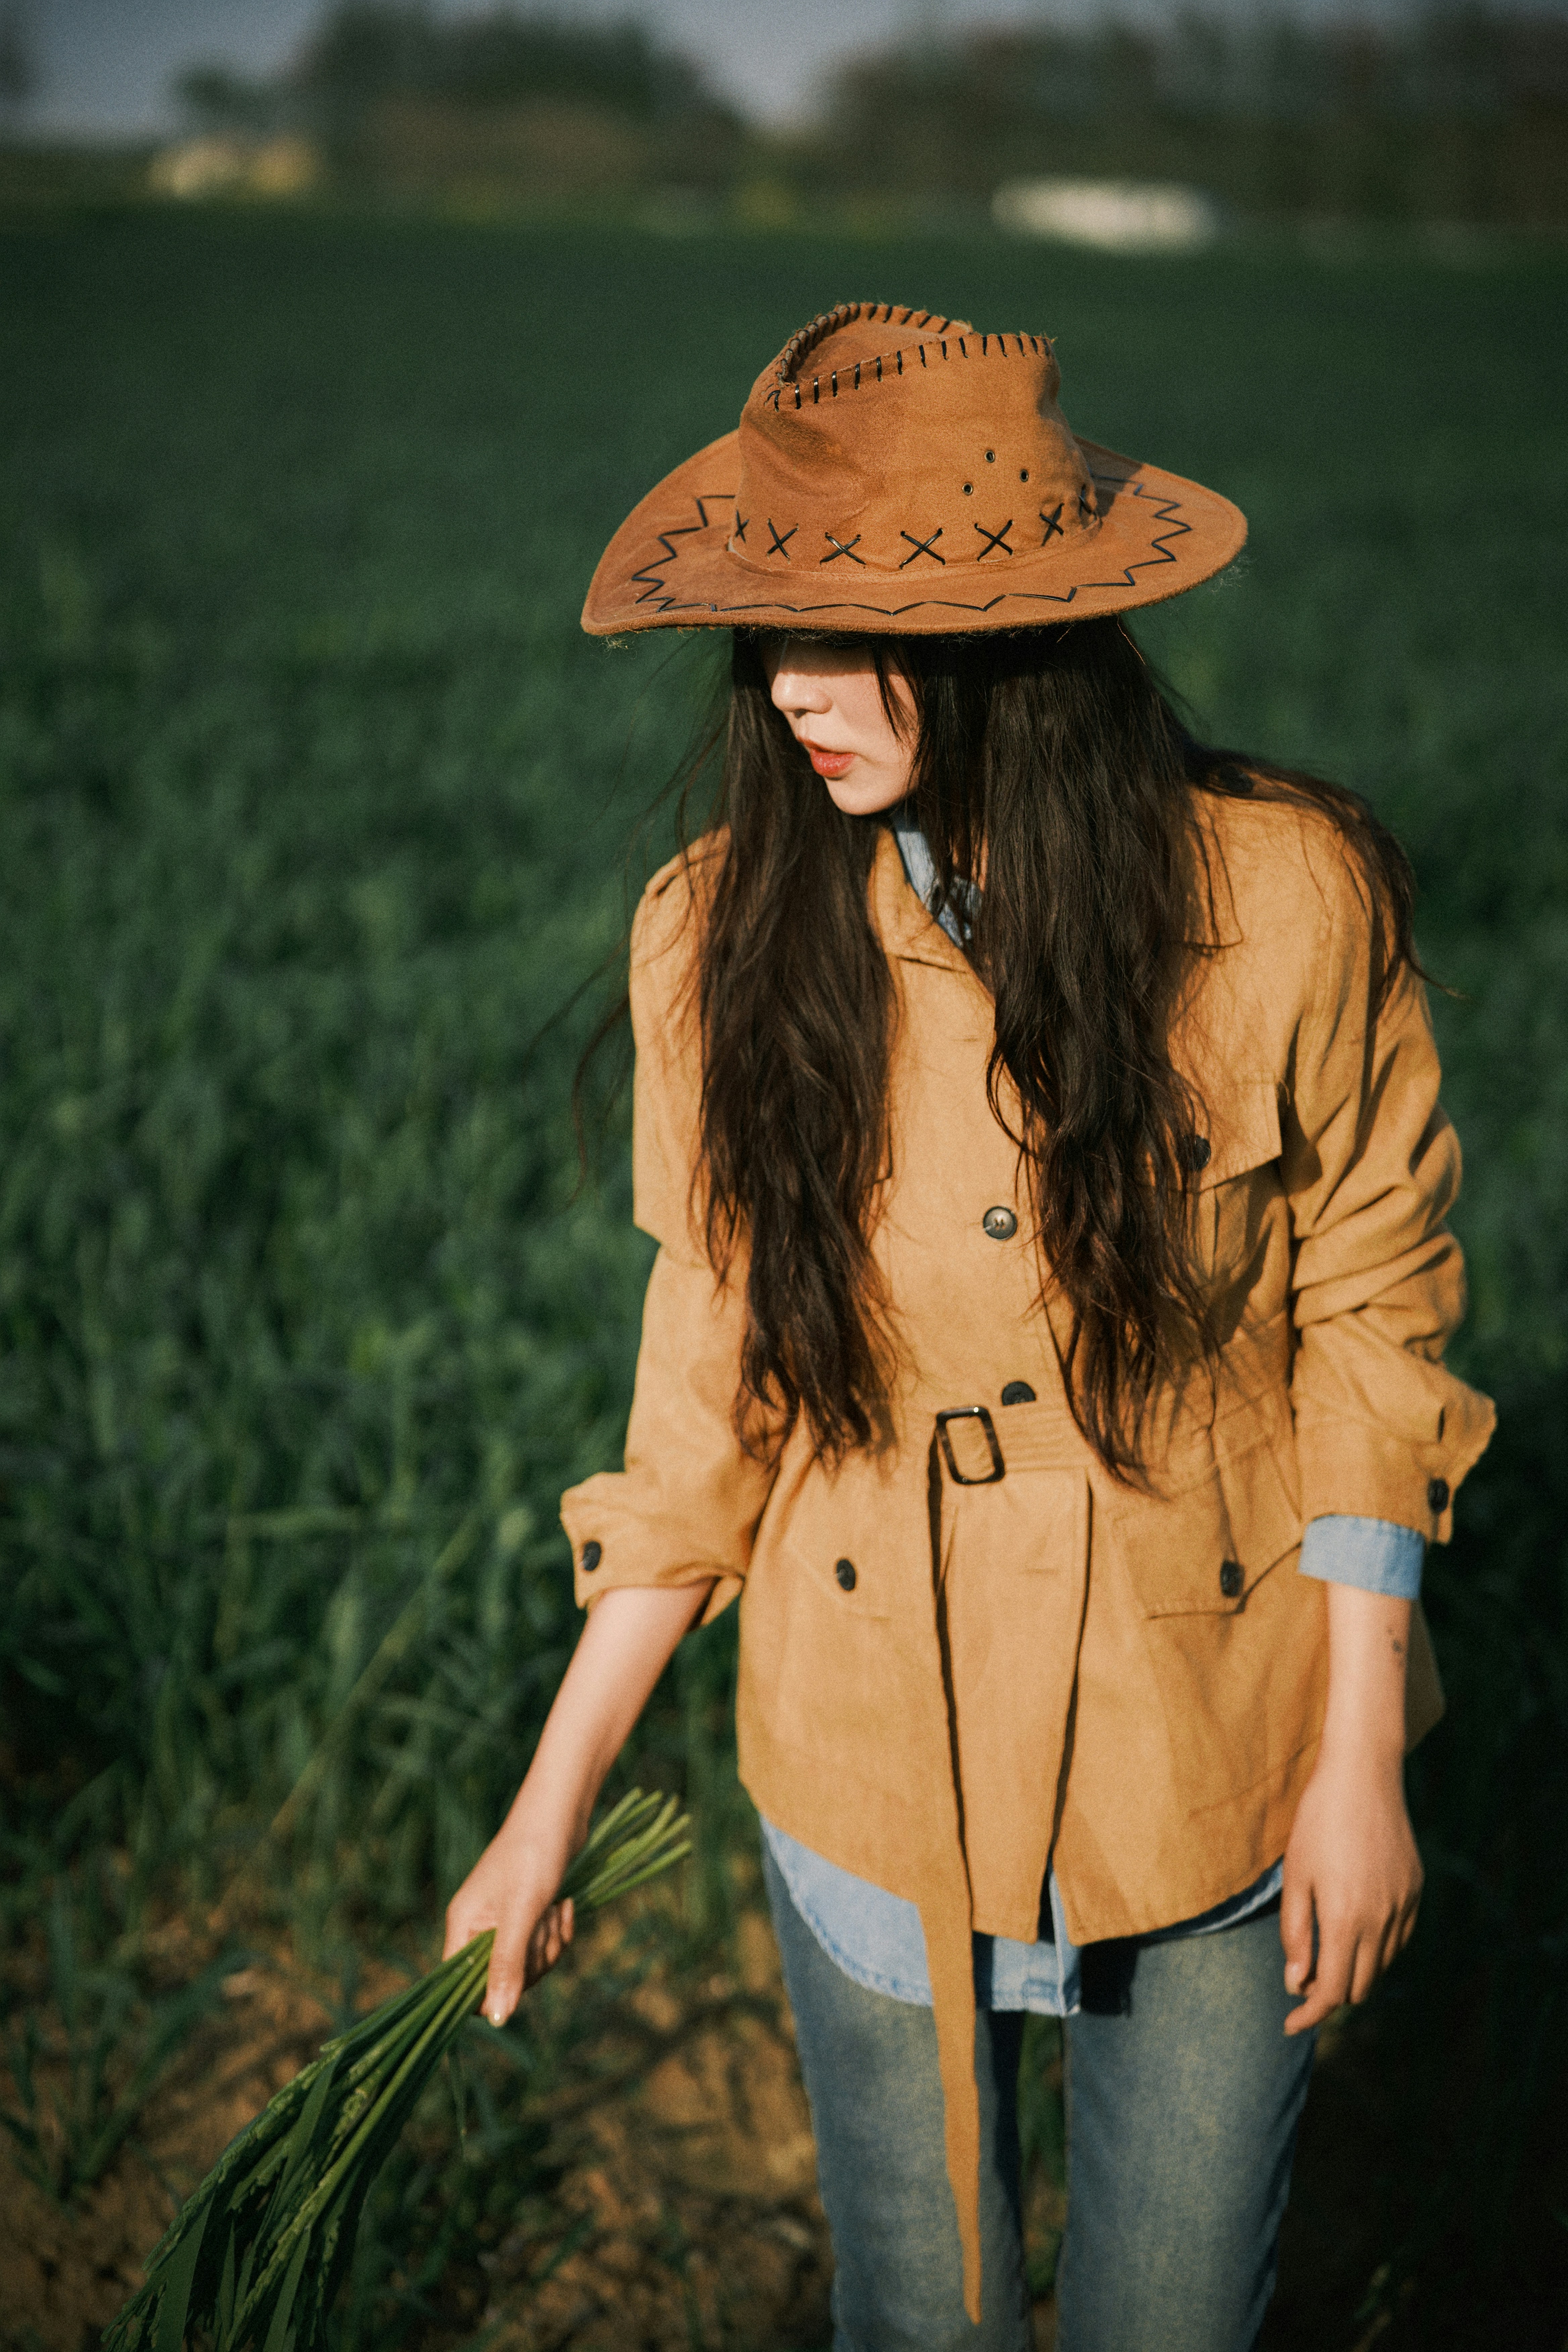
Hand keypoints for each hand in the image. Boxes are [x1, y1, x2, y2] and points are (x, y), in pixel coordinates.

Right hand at [443, 1822, 575, 2023]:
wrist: (560, 1813)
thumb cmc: (534, 1855)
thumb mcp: (521, 1913)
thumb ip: (506, 1964)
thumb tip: (496, 2019)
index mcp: (462, 1925)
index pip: (462, 1985)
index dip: (491, 1992)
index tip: (519, 1974)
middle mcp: (478, 1927)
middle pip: (502, 1979)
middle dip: (533, 1960)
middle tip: (544, 1924)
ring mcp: (504, 1921)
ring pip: (528, 1964)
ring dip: (549, 1942)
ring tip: (556, 1908)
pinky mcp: (529, 1914)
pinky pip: (544, 1946)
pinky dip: (559, 1931)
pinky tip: (565, 1906)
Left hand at [1279, 1744, 1422, 2036]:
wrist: (1363, 1777)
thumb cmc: (1318, 1823)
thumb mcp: (1295, 1876)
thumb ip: (1296, 1933)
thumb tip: (1296, 1982)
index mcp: (1345, 1919)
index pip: (1332, 1991)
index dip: (1309, 2014)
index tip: (1290, 2024)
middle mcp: (1381, 1920)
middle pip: (1359, 1986)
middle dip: (1330, 1994)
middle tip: (1304, 1982)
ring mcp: (1404, 1907)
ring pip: (1381, 1966)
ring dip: (1354, 1971)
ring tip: (1326, 1952)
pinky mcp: (1415, 1892)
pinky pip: (1398, 1939)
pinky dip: (1376, 1948)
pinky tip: (1355, 1929)